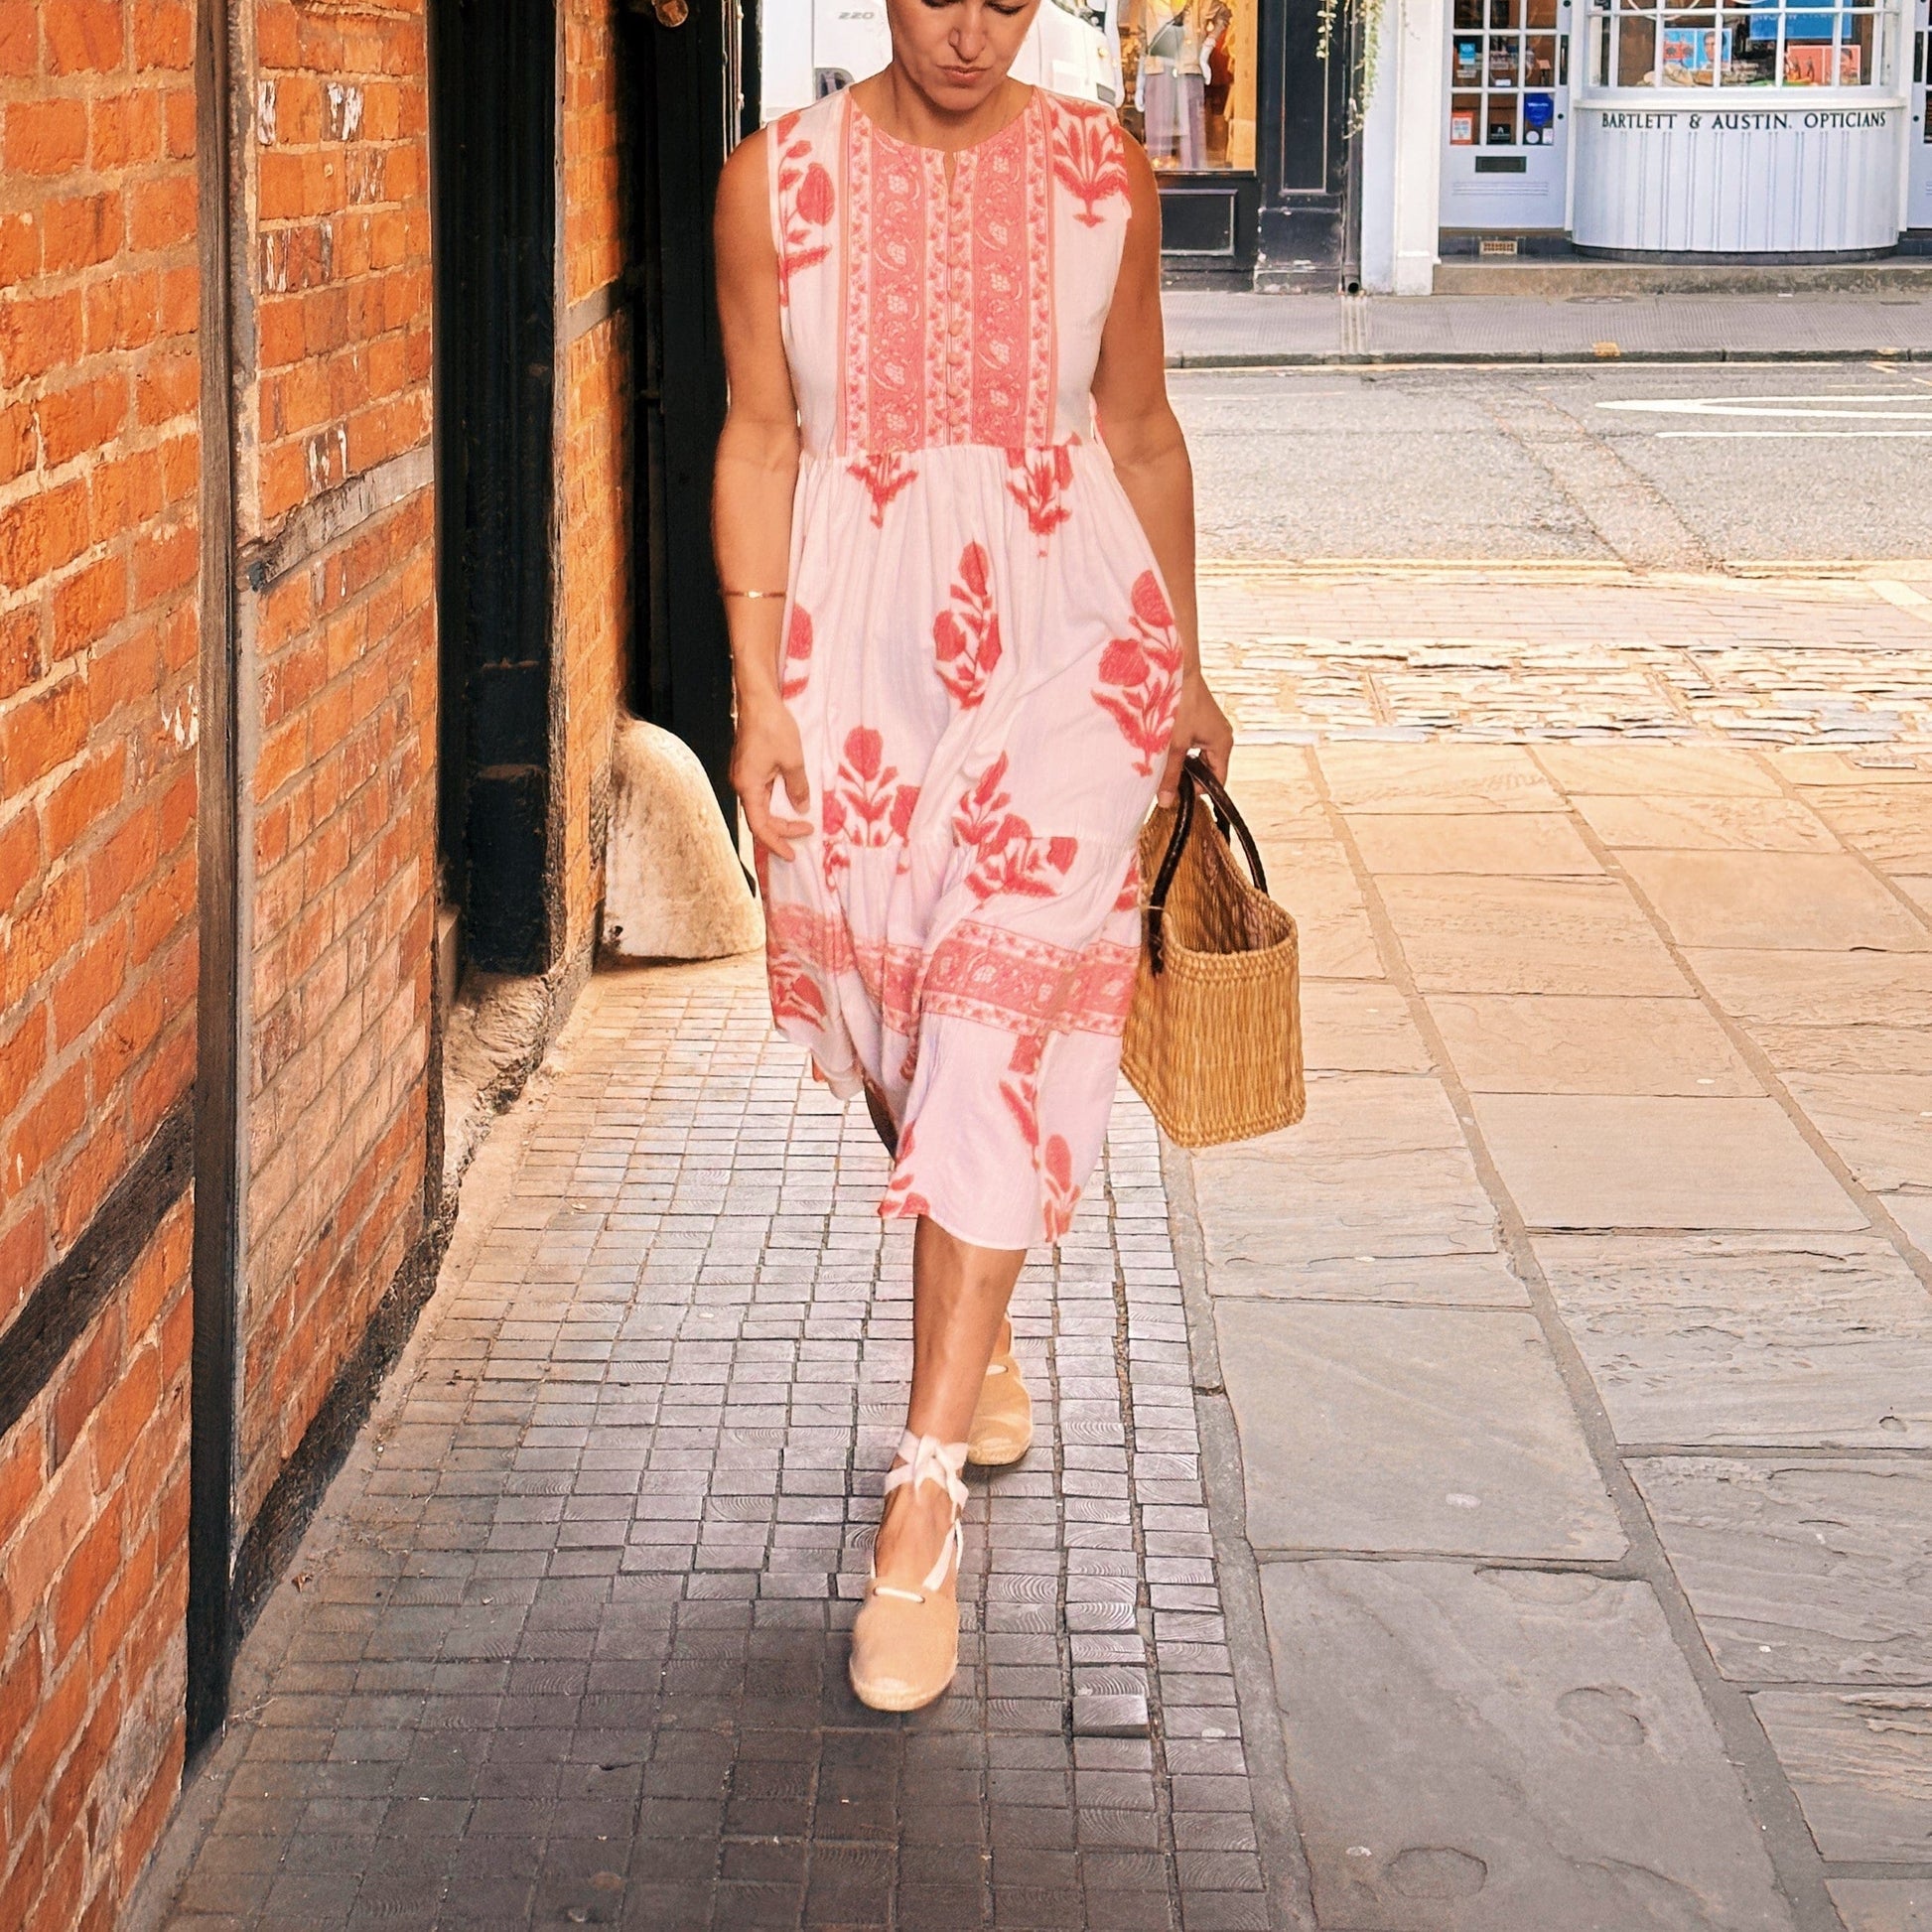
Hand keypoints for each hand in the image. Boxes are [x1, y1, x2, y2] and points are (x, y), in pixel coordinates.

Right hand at [732, 696, 812, 860]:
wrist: (758, 700)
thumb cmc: (773, 727)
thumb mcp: (793, 761)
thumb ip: (798, 787)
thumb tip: (802, 807)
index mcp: (748, 786)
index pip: (759, 826)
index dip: (776, 843)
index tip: (792, 854)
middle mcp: (741, 784)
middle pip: (759, 818)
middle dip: (782, 830)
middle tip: (806, 833)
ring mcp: (743, 775)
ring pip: (760, 806)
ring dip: (779, 817)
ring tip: (801, 823)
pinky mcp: (748, 767)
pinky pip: (761, 792)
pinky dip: (776, 802)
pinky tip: (790, 802)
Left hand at [1158, 670, 1233, 807]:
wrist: (1176, 667)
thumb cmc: (1179, 702)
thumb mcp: (1173, 745)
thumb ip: (1170, 775)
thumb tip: (1166, 802)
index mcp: (1223, 744)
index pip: (1217, 782)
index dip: (1197, 791)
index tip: (1175, 794)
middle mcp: (1221, 737)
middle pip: (1207, 770)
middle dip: (1187, 776)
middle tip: (1165, 777)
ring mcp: (1211, 728)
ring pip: (1197, 757)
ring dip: (1181, 762)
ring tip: (1163, 759)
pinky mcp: (1200, 720)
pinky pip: (1193, 744)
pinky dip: (1180, 749)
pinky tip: (1165, 746)